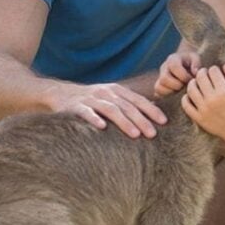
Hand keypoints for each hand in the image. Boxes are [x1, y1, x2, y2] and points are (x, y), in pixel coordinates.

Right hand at [46, 81, 166, 138]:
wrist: (60, 94)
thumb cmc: (91, 100)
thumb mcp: (110, 97)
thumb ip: (128, 104)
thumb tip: (153, 114)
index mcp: (116, 90)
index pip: (138, 100)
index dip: (151, 110)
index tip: (164, 122)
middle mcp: (105, 92)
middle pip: (127, 106)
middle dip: (141, 120)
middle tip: (153, 133)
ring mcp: (90, 98)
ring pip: (111, 109)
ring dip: (124, 122)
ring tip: (135, 134)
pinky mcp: (75, 106)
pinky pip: (86, 113)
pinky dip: (94, 119)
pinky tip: (102, 127)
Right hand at [154, 50, 201, 97]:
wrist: (184, 63)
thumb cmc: (190, 61)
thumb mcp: (195, 58)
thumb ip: (196, 64)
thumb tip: (195, 72)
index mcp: (173, 59)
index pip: (174, 67)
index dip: (184, 75)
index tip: (191, 78)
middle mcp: (164, 67)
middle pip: (164, 79)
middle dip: (177, 85)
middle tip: (185, 84)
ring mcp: (160, 76)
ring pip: (158, 87)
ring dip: (171, 91)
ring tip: (180, 88)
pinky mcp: (159, 85)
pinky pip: (158, 92)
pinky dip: (166, 94)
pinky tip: (175, 91)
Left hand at [182, 65, 224, 139]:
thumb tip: (223, 66)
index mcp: (224, 92)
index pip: (212, 71)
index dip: (214, 69)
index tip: (216, 73)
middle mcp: (212, 100)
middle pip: (200, 77)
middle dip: (203, 73)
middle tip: (205, 75)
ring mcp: (204, 109)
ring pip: (191, 88)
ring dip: (193, 83)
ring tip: (197, 84)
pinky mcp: (198, 118)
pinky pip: (186, 104)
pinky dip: (186, 97)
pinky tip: (192, 96)